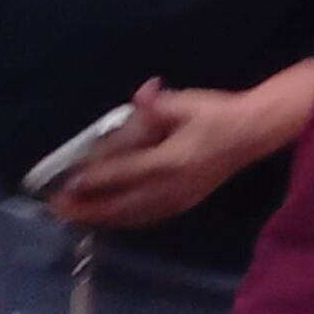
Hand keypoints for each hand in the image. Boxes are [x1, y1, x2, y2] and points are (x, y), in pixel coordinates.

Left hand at [45, 81, 273, 230]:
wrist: (256, 131)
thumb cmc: (221, 113)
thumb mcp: (191, 102)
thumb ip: (161, 103)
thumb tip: (142, 94)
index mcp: (173, 161)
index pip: (125, 173)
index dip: (94, 179)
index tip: (65, 182)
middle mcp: (173, 186)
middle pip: (122, 204)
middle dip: (88, 207)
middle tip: (57, 206)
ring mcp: (179, 199)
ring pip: (132, 215)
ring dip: (101, 216)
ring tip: (74, 215)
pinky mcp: (184, 203)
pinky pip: (146, 217)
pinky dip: (122, 219)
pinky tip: (109, 217)